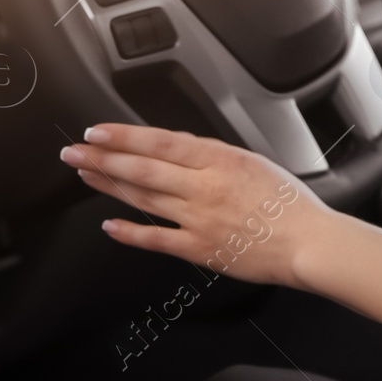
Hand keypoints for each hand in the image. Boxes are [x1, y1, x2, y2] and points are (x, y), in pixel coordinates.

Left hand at [60, 123, 333, 287]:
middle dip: (104, 158)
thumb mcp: (254, 162)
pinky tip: (109, 226)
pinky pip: (158, 239)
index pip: (162, 143)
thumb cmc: (288, 203)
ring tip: (86, 175)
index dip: (125, 136)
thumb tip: (177, 149)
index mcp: (221, 161)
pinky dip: (130, 233)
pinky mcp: (199, 249)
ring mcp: (199, 219)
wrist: (307, 242)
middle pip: (144, 169)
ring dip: (110, 186)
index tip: (97, 132)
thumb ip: (214, 156)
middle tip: (73, 152)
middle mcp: (205, 188)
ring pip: (145, 199)